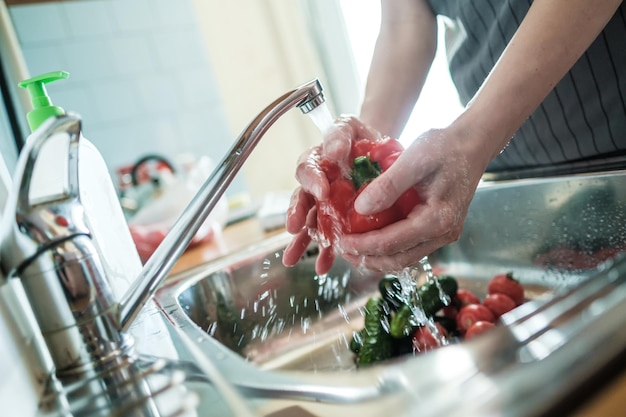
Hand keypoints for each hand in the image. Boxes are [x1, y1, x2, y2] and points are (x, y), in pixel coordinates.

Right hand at [282, 116, 381, 273]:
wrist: (380, 154)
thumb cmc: (360, 138)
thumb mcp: (350, 126)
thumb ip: (338, 133)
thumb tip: (332, 151)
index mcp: (316, 163)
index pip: (306, 170)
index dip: (311, 181)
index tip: (321, 191)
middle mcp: (316, 186)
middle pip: (301, 200)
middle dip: (296, 214)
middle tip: (295, 226)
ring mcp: (325, 207)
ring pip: (310, 225)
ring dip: (301, 242)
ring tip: (293, 259)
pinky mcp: (338, 222)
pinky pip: (330, 239)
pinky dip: (326, 254)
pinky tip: (324, 267)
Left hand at [338, 126, 488, 271]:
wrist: (472, 144)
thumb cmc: (444, 147)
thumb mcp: (413, 159)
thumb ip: (388, 185)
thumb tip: (360, 209)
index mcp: (437, 219)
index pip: (392, 243)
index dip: (362, 246)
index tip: (340, 242)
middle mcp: (443, 233)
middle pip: (398, 259)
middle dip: (367, 258)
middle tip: (341, 250)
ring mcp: (443, 234)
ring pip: (405, 257)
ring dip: (377, 256)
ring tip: (352, 248)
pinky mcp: (440, 229)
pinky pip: (411, 246)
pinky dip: (389, 247)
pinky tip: (371, 238)